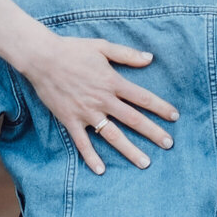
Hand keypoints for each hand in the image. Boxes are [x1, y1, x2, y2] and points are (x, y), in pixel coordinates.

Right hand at [27, 38, 174, 174]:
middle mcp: (103, 100)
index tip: (174, 116)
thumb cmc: (72, 50)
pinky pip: (82, 142)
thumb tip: (150, 58)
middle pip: (133, 119)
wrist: (42, 58)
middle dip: (153, 132)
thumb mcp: (102, 46)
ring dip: (130, 150)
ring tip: (145, 162)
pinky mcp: (70, 120)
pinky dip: (91, 156)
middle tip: (169, 144)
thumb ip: (127, 54)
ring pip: (113, 135)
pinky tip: (101, 170)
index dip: (160, 107)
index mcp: (112, 81)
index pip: (142, 97)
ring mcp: (87, 112)